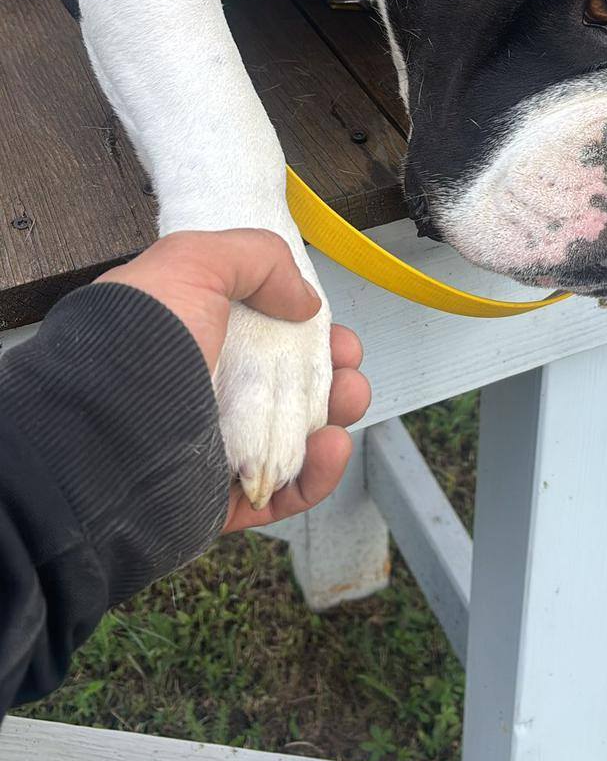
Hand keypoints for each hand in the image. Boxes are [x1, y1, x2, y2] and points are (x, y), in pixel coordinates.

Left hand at [95, 230, 369, 531]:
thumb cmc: (138, 344)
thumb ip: (256, 258)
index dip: (301, 324)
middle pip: (282, 381)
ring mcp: (208, 448)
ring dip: (333, 415)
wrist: (101, 438)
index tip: (328, 323)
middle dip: (328, 368)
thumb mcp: (193, 263)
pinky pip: (282, 493)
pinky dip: (317, 474)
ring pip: (290, 437)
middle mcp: (196, 390)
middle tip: (347, 361)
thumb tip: (303, 302)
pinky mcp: (219, 501)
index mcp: (185, 336)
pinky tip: (333, 447)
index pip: (255, 330)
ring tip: (350, 398)